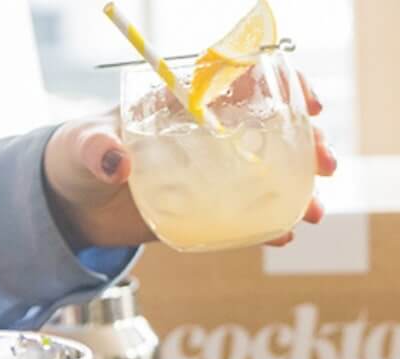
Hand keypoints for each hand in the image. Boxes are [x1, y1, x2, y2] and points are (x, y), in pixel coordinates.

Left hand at [42, 74, 335, 250]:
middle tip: (325, 164)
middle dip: (307, 144)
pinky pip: (249, 216)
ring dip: (299, 190)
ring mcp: (213, 175)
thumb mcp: (82, 147)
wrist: (73, 206)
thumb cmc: (77, 158)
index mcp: (187, 102)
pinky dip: (270, 225)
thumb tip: (118, 161)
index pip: (243, 80)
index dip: (284, 86)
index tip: (311, 103)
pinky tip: (285, 236)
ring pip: (269, 175)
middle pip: (271, 130)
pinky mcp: (209, 210)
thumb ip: (98, 150)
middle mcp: (209, 135)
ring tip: (316, 212)